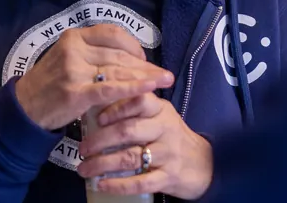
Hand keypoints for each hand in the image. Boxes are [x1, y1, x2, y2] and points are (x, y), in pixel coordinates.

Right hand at [14, 25, 174, 130]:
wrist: (24, 108)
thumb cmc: (50, 84)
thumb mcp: (67, 58)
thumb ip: (93, 54)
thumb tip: (130, 59)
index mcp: (74, 36)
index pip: (113, 33)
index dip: (133, 45)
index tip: (144, 59)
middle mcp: (74, 48)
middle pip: (119, 54)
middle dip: (145, 66)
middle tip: (165, 74)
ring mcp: (74, 69)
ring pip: (118, 71)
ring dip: (145, 77)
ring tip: (165, 82)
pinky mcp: (76, 92)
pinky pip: (111, 89)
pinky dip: (133, 89)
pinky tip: (150, 89)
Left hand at [77, 93, 212, 200]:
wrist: (204, 164)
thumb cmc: (172, 136)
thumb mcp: (160, 116)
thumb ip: (136, 108)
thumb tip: (97, 102)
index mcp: (160, 110)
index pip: (139, 101)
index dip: (116, 108)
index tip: (98, 118)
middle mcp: (165, 129)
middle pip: (128, 131)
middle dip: (100, 140)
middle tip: (82, 148)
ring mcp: (168, 154)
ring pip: (131, 157)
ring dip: (103, 164)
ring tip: (84, 168)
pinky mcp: (169, 177)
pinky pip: (141, 182)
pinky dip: (119, 185)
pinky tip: (102, 185)